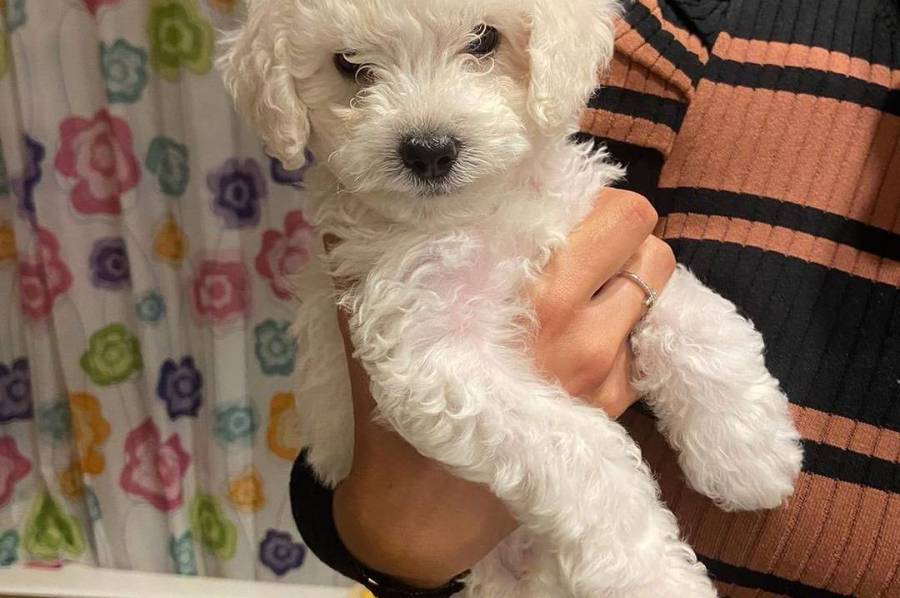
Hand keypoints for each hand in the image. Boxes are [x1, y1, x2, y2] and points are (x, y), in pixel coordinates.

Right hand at [331, 189, 675, 587]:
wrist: (420, 512)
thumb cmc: (395, 411)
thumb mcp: (375, 324)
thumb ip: (373, 255)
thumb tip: (363, 196)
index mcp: (532, 298)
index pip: (615, 216)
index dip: (591, 202)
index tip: (560, 212)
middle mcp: (581, 332)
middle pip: (648, 243)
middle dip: (618, 235)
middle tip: (578, 246)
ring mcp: (603, 374)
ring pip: (655, 290)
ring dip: (625, 281)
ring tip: (580, 292)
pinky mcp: (611, 410)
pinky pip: (639, 343)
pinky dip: (620, 329)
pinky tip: (577, 340)